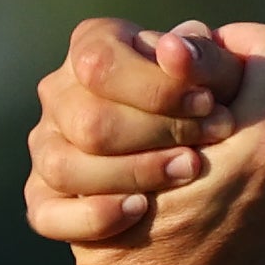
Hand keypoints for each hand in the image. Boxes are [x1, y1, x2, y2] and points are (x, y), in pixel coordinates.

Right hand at [28, 16, 243, 244]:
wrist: (208, 176)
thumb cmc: (209, 112)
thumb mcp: (220, 82)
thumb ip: (205, 60)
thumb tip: (176, 48)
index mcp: (93, 49)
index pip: (100, 62)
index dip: (156, 87)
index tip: (207, 103)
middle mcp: (59, 94)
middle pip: (88, 120)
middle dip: (157, 134)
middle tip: (211, 140)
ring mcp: (46, 147)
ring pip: (64, 167)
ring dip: (134, 172)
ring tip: (187, 172)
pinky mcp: (44, 200)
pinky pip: (48, 214)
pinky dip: (95, 216)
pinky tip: (140, 209)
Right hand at [34, 17, 264, 264]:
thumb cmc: (130, 226)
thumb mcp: (145, 147)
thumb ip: (181, 89)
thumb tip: (191, 36)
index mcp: (263, 146)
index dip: (237, 41)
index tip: (204, 58)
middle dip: (263, 64)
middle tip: (218, 79)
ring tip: (230, 113)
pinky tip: (245, 147)